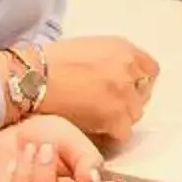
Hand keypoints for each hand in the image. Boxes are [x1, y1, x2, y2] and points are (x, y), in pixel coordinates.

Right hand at [37, 36, 159, 145]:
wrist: (32, 78)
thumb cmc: (49, 63)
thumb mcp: (88, 48)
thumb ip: (110, 60)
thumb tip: (117, 75)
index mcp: (123, 48)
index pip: (150, 69)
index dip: (138, 82)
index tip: (127, 90)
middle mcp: (129, 68)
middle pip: (142, 93)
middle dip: (128, 101)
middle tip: (106, 106)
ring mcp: (124, 92)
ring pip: (135, 114)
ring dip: (119, 118)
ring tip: (96, 118)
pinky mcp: (115, 115)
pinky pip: (124, 132)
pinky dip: (111, 134)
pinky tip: (94, 129)